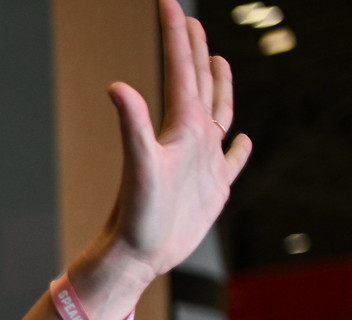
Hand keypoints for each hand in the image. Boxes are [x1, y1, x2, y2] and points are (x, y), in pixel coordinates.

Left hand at [94, 0, 250, 284]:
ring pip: (218, 114)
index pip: (179, 72)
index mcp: (178, 128)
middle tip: (191, 22)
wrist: (137, 257)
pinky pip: (232, 162)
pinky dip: (239, 150)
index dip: (176, 37)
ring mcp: (202, 163)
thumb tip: (116, 86)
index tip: (170, 3)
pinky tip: (242, 140)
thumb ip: (131, 126)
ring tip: (217, 62)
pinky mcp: (213, 189)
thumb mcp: (139, 167)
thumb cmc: (135, 216)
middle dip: (194, 51)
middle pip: (197, 85)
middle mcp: (191, 140)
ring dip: (219, 87)